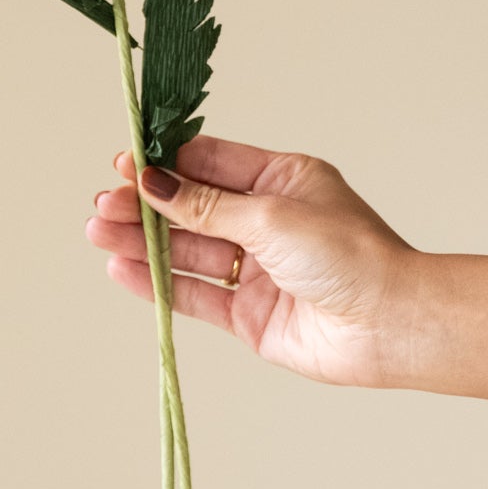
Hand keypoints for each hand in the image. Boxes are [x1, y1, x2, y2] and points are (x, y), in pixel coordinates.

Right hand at [85, 134, 419, 387]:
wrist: (389, 325)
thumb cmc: (349, 255)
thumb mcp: (270, 216)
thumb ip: (205, 206)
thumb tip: (153, 183)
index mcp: (281, 180)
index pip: (208, 164)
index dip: (164, 164)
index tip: (123, 164)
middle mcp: (267, 221)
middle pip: (190, 207)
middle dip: (144, 205)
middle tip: (102, 206)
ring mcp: (257, 269)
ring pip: (186, 250)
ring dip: (142, 242)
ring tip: (99, 234)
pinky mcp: (249, 314)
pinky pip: (194, 293)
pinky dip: (157, 283)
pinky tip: (123, 270)